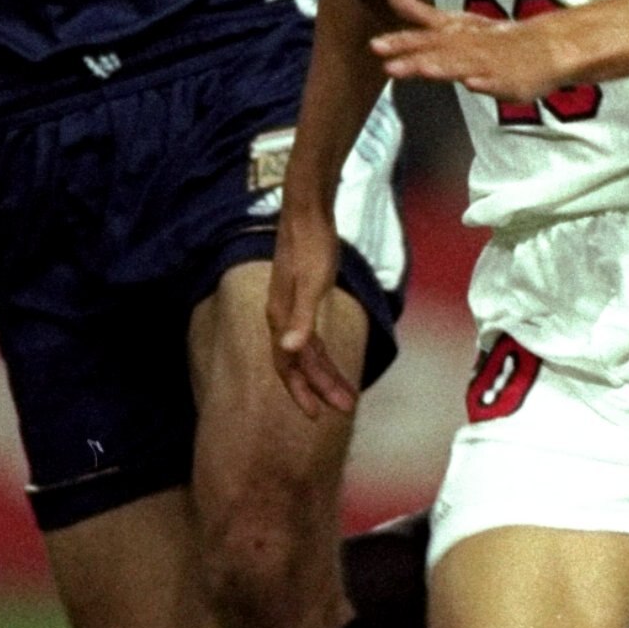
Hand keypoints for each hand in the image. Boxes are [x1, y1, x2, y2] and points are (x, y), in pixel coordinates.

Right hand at [266, 202, 355, 418]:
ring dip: (325, 374)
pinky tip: (334, 361)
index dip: (302, 392)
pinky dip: (321, 354)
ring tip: (348, 394)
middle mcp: (280, 317)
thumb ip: (301, 318)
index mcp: (280, 318)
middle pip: (299, 364)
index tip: (317, 416)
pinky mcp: (302, 297)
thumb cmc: (312, 245)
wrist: (307, 211)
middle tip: (346, 408)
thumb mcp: (312, 283)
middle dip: (321, 388)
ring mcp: (290, 308)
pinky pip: (310, 338)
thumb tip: (289, 349)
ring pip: (306, 353)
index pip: (288, 366)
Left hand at [369, 0, 581, 102]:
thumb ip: (421, 13)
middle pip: (439, 52)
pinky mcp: (510, 81)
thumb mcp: (454, 23)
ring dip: (445, 67)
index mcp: (454, 34)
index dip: (400, 41)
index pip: (423, 38)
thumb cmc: (495, 38)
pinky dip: (485, 83)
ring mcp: (490, 64)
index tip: (375, 46)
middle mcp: (468, 47)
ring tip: (427, 71)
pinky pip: (497, 82)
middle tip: (389, 64)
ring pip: (465, 65)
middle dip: (415, 57)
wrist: (546, 46)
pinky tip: (473, 84)